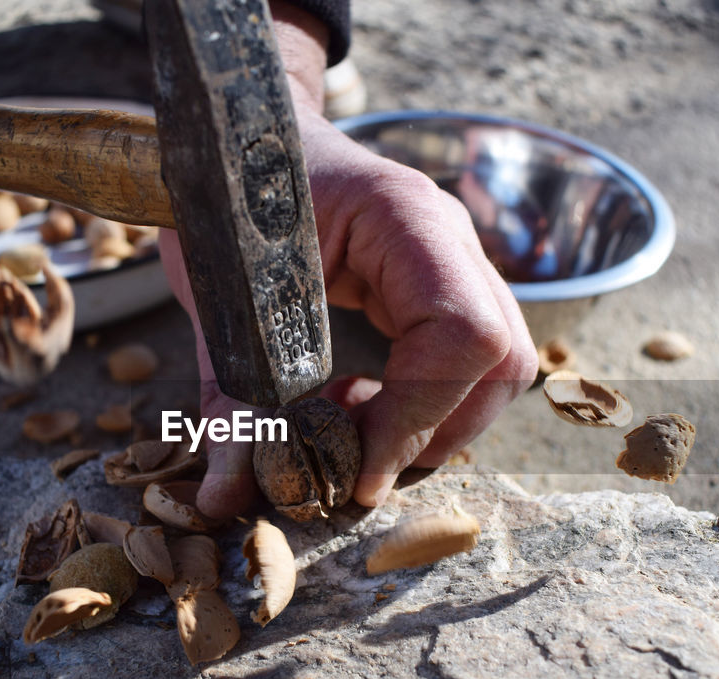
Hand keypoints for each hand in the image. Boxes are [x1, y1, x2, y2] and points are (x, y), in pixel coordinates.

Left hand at [162, 4, 538, 516]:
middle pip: (501, 359)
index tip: (361, 470)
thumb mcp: (217, 297)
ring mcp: (452, 260)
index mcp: (404, 219)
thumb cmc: (226, 195)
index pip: (463, 333)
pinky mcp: (436, 287)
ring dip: (435, 425)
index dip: (419, 417)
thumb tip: (227, 501)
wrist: (236, 136)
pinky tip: (357, 410)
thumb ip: (230, 398)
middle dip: (437, 432)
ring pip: (496, 366)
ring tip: (355, 439)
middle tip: (362, 470)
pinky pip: (464, 358)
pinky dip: (421, 404)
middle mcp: (448, 239)